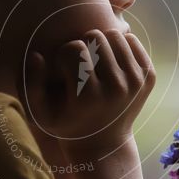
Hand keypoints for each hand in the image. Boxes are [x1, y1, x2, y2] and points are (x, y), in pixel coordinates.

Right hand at [19, 29, 155, 151]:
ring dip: (101, 44)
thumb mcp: (40, 113)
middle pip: (95, 36)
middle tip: (80, 65)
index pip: (73, 48)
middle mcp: (116, 88)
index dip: (63, 55)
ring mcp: (136, 82)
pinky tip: (110, 64)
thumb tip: (36, 55)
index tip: (64, 71)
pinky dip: (119, 46)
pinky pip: (132, 40)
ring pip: (115, 35)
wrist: (104, 143)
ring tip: (94, 62)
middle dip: (83, 46)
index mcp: (89, 96)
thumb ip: (30, 85)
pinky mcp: (148, 76)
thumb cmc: (67, 124)